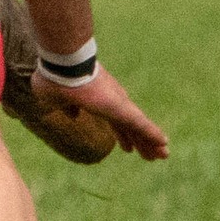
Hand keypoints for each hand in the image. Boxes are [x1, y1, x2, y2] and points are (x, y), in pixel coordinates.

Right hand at [35, 66, 169, 159]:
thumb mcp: (55, 98)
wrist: (62, 64)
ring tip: (164, 155)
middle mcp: (112, 102)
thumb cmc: (54, 77)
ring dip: (151, 143)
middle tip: (153, 156)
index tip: (128, 148)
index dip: (122, 136)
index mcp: (97, 102)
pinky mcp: (122, 108)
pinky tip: (163, 144)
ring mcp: (119, 104)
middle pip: (130, 127)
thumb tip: (72, 115)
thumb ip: (67, 108)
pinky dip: (152, 134)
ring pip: (140, 128)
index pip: (114, 123)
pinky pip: (141, 124)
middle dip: (140, 142)